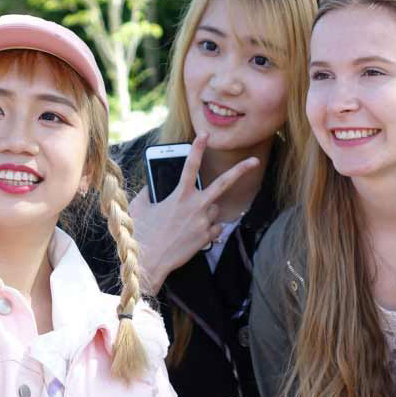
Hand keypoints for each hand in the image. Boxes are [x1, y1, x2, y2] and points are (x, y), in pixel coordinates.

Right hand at [128, 133, 258, 295]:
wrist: (150, 261)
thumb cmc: (142, 233)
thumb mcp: (140, 207)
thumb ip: (150, 192)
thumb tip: (153, 185)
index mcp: (179, 195)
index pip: (190, 166)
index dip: (198, 148)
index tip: (205, 135)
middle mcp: (195, 206)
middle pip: (223, 183)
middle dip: (240, 170)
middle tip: (255, 160)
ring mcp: (204, 222)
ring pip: (214, 208)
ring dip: (206, 211)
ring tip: (187, 222)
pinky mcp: (207, 236)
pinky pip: (215, 227)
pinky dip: (207, 228)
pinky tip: (192, 234)